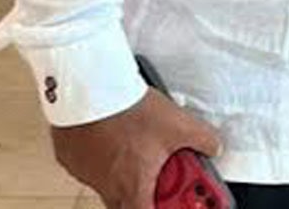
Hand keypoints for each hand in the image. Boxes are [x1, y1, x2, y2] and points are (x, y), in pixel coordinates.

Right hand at [51, 88, 222, 208]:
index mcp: (133, 187)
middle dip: (147, 193)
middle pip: (128, 204)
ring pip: (109, 185)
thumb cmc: (130, 112)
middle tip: (163, 176)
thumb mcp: (179, 125)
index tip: (177, 202)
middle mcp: (107, 188)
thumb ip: (202, 139)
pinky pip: (93, 167)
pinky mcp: (74, 159)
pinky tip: (118, 135)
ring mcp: (87, 174)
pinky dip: (107, 157)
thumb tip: (214, 147)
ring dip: (127, 173)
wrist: (91, 91)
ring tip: (140, 147)